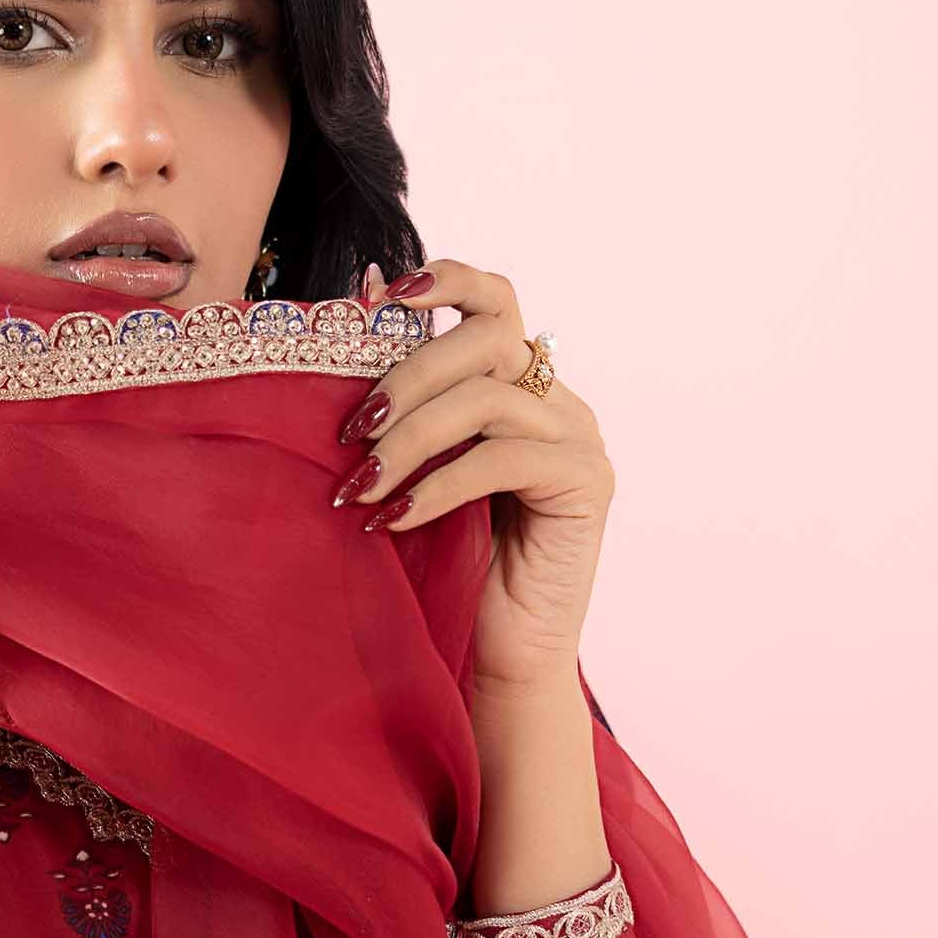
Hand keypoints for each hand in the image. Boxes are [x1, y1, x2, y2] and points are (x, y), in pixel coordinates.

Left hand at [331, 261, 615, 694]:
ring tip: (361, 485)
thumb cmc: (444, 566)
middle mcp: (558, 400)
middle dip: (406, 377)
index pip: (494, 298)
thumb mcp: (412, 470)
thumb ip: (401, 404)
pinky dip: (438, 484)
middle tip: (351, 431)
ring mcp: (579, 439)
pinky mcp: (586, 484)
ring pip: (487, 398)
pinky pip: (501, 458)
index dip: (443, 279)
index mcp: (519, 384)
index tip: (381, 297)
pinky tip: (396, 518)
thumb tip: (352, 306)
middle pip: (485, 338)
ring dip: (410, 439)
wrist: (495, 658)